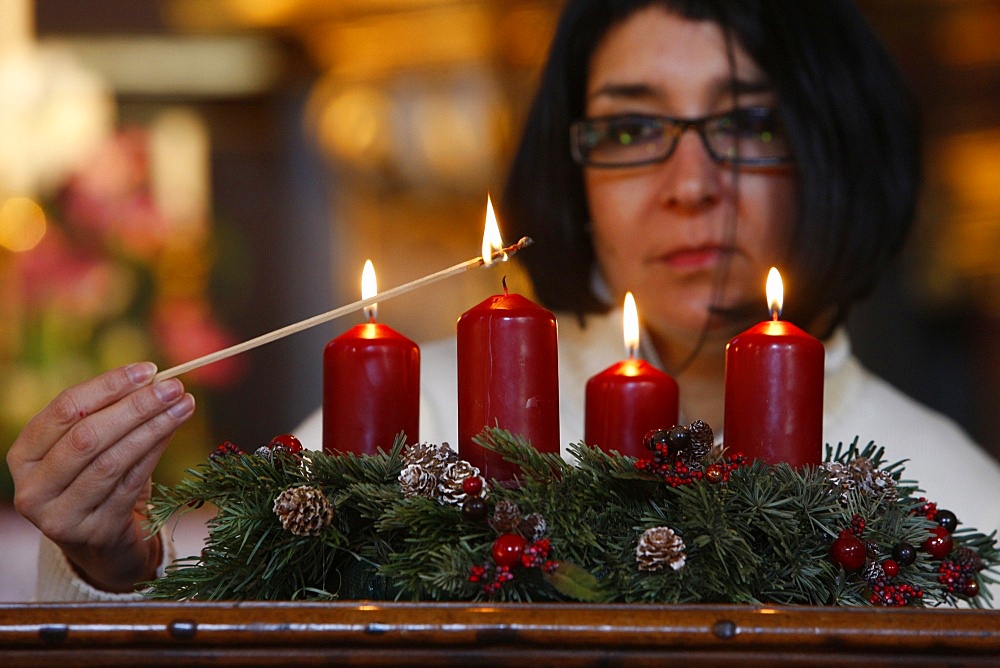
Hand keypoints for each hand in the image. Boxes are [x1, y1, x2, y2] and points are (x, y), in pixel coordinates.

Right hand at [7, 362, 194, 592]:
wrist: (101, 545)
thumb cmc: (95, 483)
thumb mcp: (88, 449)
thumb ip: (107, 415)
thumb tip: (152, 380)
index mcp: (23, 456)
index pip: (65, 410)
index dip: (108, 386)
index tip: (148, 370)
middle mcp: (33, 488)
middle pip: (87, 436)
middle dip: (135, 407)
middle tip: (173, 387)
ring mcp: (60, 516)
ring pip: (112, 461)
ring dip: (153, 428)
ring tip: (184, 405)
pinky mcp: (94, 532)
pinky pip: (131, 484)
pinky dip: (155, 453)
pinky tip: (173, 432)